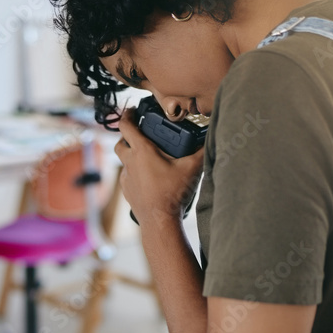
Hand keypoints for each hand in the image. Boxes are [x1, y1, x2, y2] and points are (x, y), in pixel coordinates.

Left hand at [115, 108, 204, 226]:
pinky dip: (134, 172)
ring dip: (131, 155)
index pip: (126, 126)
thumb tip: (212, 139)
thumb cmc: (172, 194)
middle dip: (127, 136)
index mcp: (142, 151)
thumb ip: (203, 151)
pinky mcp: (128, 191)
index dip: (127, 114)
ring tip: (147, 156)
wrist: (160, 222)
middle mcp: (130, 163)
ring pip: (123, 160)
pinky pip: (127, 177)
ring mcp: (127, 178)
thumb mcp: (192, 169)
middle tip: (139, 133)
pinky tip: (148, 176)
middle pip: (120, 142)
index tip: (132, 110)